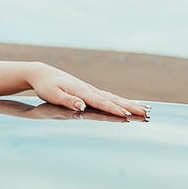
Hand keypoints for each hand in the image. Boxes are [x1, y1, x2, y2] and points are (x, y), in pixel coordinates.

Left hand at [27, 63, 148, 119]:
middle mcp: (89, 89)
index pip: (100, 102)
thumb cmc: (46, 86)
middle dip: (129, 106)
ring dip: (128, 103)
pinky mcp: (89, 90)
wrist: (42, 73)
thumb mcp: (52, 95)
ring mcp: (90, 89)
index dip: (113, 109)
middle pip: (112, 99)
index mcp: (81, 91)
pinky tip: (127, 104)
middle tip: (145, 112)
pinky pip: (108, 96)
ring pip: (113, 97)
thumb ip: (67, 101)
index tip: (126, 115)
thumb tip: (81, 105)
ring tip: (144, 109)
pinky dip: (119, 100)